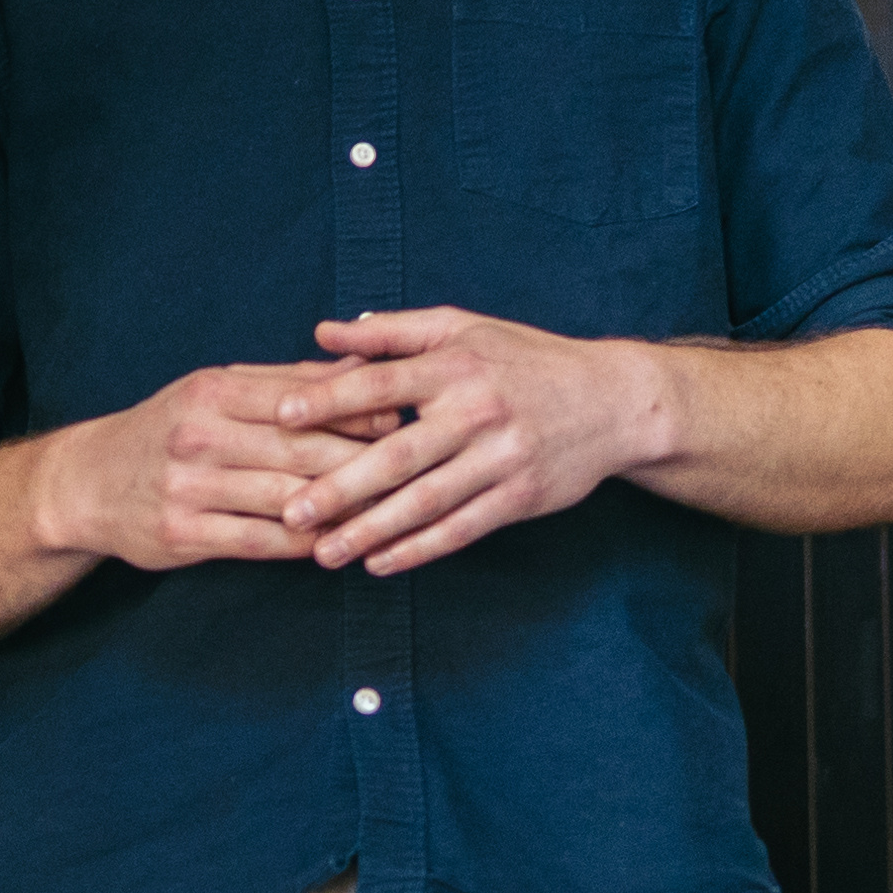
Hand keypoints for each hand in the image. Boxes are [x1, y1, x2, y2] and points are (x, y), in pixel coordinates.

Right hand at [31, 363, 392, 573]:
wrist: (86, 483)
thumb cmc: (166, 429)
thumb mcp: (215, 389)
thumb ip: (286, 381)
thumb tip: (359, 366)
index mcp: (214, 391)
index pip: (302, 400)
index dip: (358, 412)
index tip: (406, 419)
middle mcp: (199, 435)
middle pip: (301, 451)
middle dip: (362, 462)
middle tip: (413, 470)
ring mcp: (188, 487)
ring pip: (285, 499)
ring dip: (340, 509)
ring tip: (387, 512)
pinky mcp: (182, 534)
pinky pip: (259, 542)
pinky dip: (303, 544)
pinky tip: (335, 544)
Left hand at [274, 308, 671, 575]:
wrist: (611, 402)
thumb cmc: (526, 359)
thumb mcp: (464, 329)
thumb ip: (392, 331)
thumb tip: (325, 331)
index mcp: (455, 364)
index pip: (380, 383)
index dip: (329, 399)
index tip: (280, 417)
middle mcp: (476, 411)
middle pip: (397, 454)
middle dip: (340, 486)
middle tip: (290, 512)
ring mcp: (500, 459)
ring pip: (425, 502)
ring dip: (371, 530)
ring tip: (325, 553)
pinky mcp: (519, 497)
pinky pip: (460, 529)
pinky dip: (418, 549)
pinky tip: (379, 563)